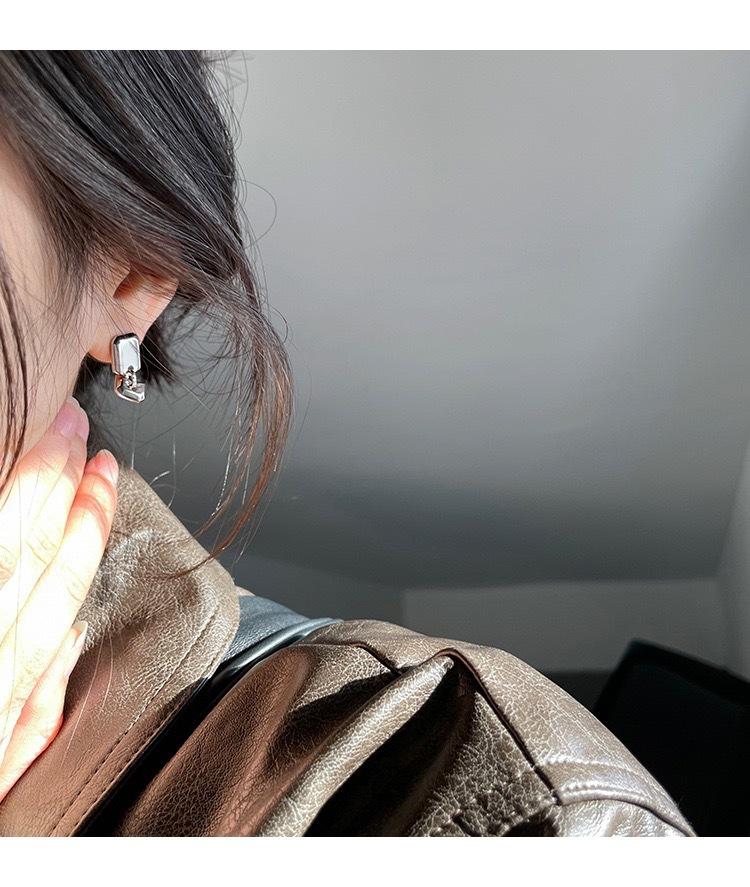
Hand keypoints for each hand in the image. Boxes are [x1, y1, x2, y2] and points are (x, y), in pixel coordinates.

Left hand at [0, 396, 118, 802]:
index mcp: (11, 669)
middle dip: (57, 475)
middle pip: (29, 539)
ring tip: (46, 434)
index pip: (65, 574)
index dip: (91, 517)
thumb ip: (42, 698)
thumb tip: (72, 635)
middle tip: (74, 424)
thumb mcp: (12, 758)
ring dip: (24, 478)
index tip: (105, 473)